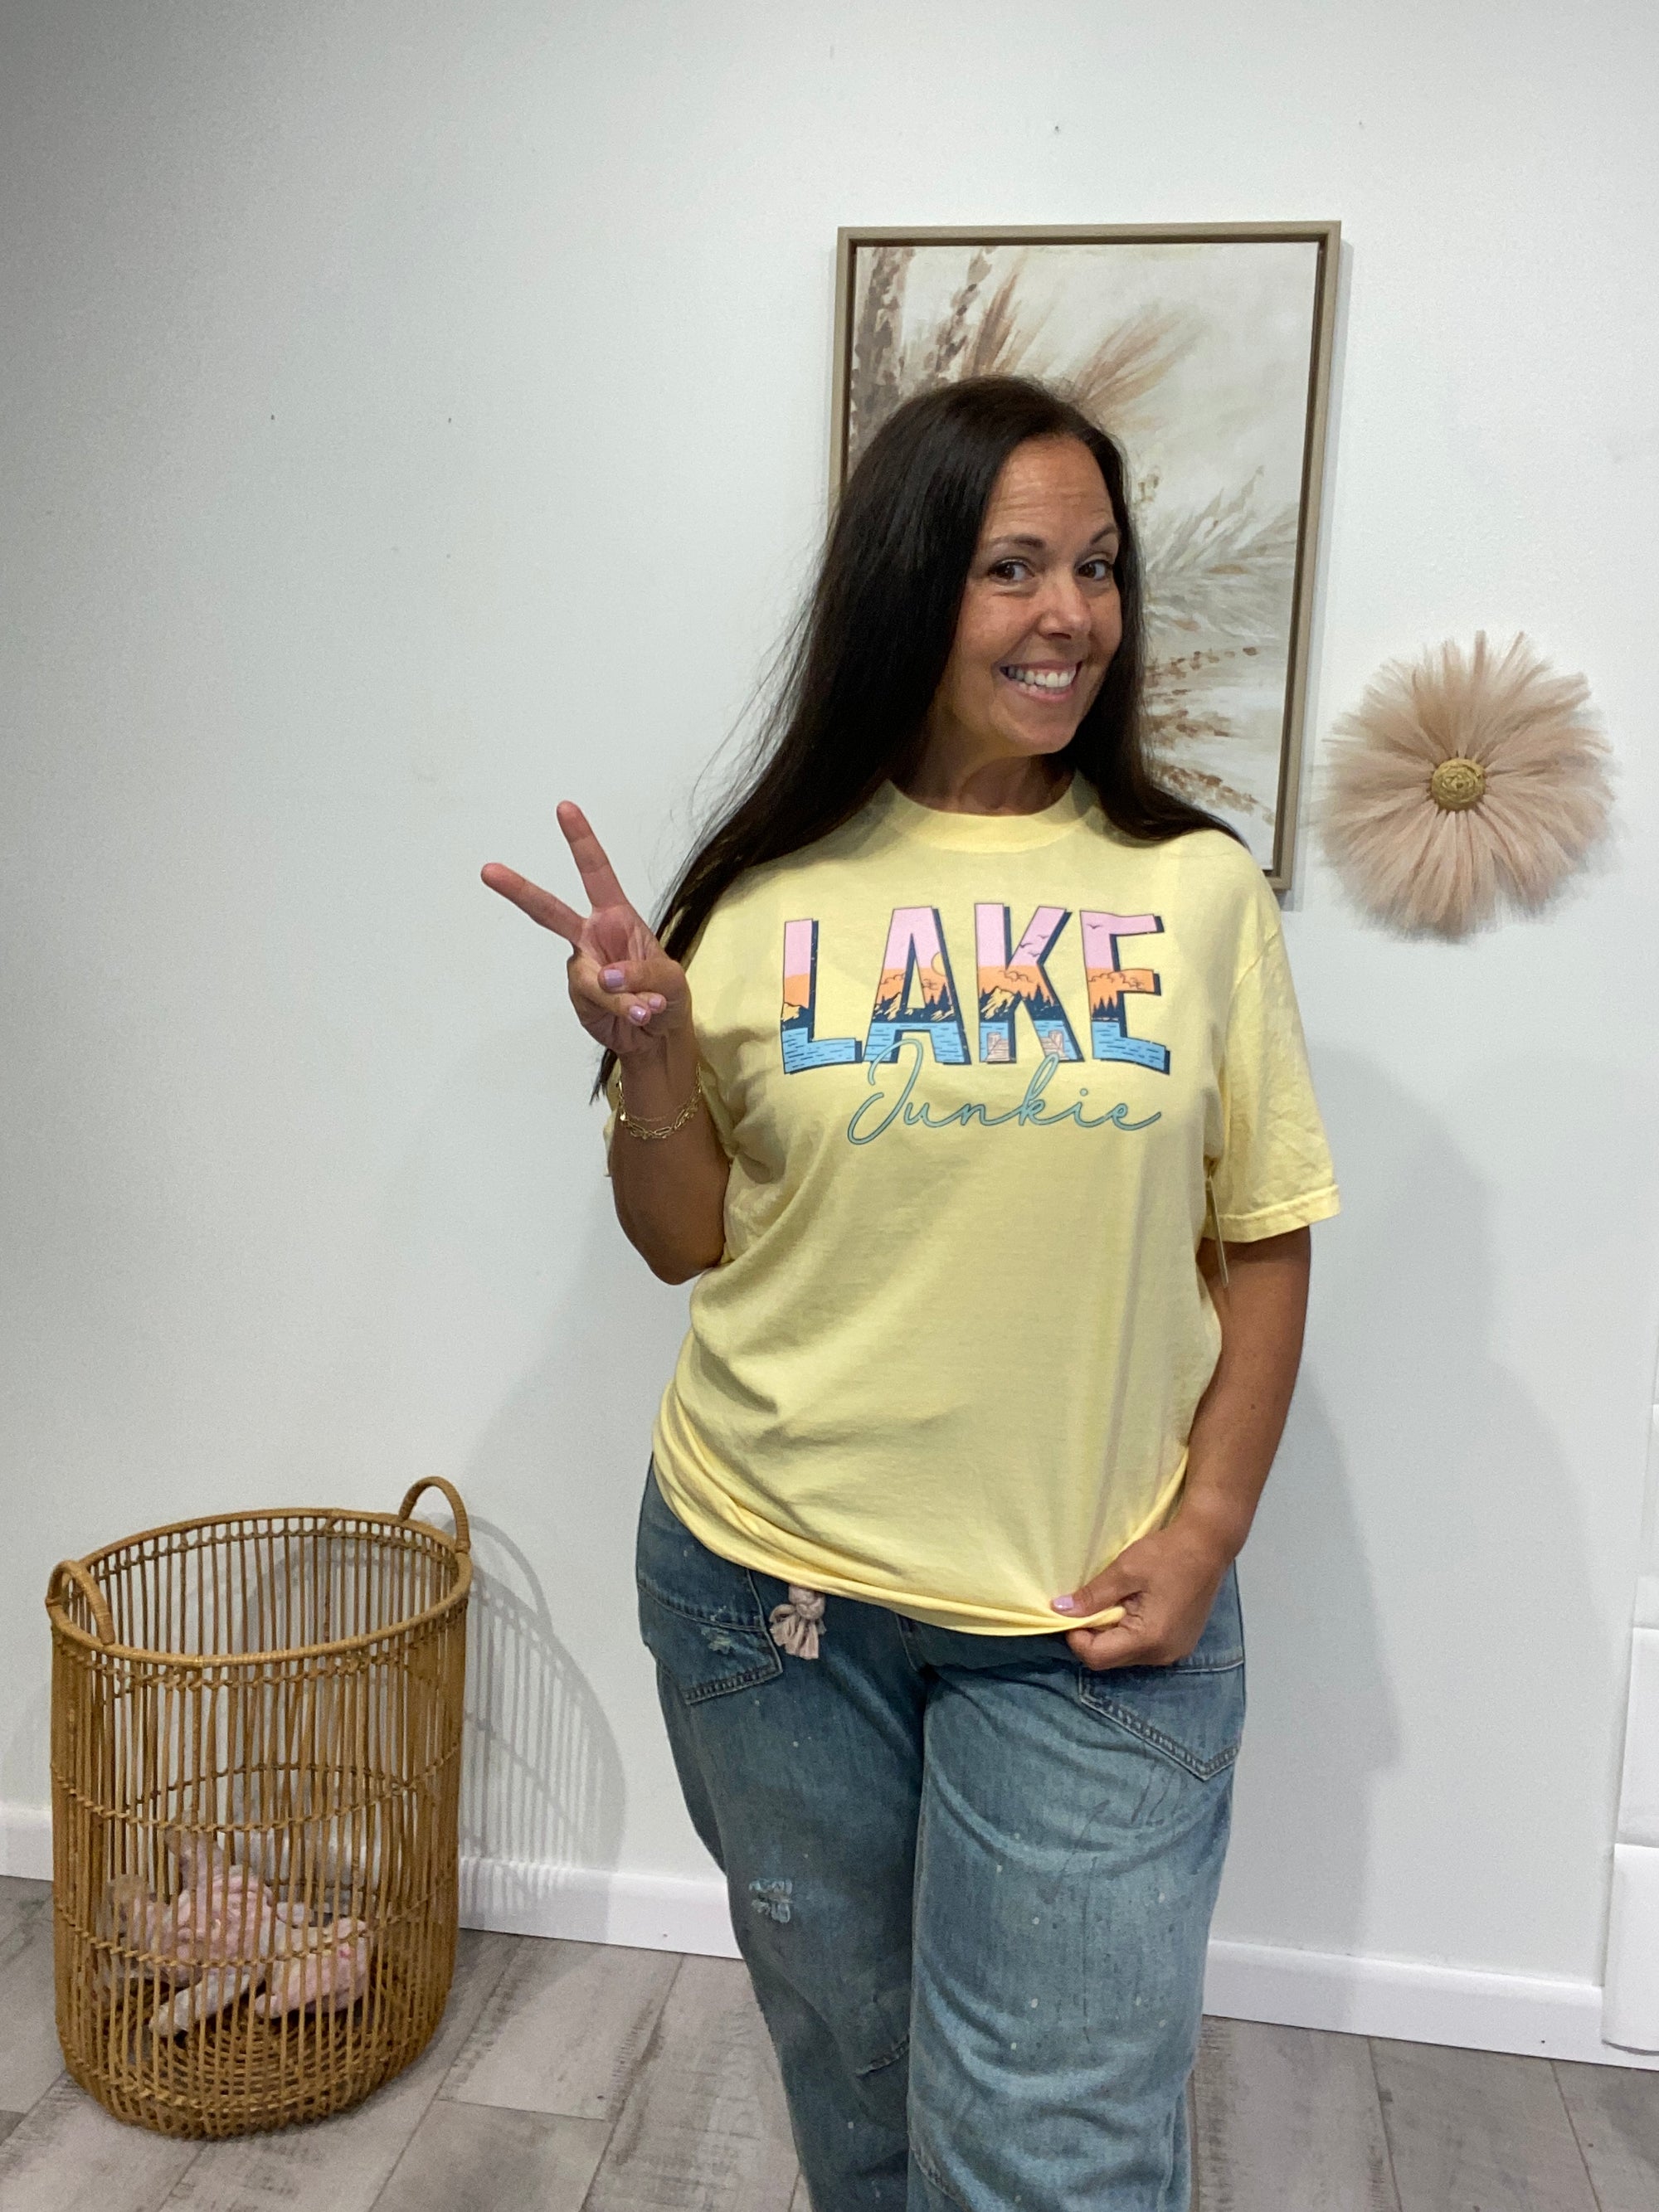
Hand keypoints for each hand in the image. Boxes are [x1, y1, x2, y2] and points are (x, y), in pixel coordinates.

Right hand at [481, 802, 691, 1057]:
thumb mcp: (670, 980)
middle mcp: (593, 936)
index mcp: (617, 916)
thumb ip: (641, 974)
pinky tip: (636, 1016)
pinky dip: (620, 1010)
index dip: (580, 840)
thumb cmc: (666, 997)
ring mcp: (582, 967)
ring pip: (590, 976)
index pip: (596, 872)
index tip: (564, 808)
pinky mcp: (578, 996)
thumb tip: (606, 976)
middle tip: (488, 871)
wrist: (658, 1037)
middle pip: (549, 911)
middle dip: (519, 890)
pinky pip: (595, 1000)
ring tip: (645, 1008)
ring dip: (621, 995)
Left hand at [1051, 1519, 1233, 1672]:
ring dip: (1111, 1633)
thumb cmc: (1167, 1554)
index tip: (1071, 1610)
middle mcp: (1163, 1655)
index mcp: (1149, 1639)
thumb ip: (1093, 1596)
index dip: (1076, 1636)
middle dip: (1092, 1635)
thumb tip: (1060, 1610)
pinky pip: (1143, 1648)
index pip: (1096, 1656)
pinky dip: (1129, 1632)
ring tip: (1114, 1602)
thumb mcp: (1124, 1570)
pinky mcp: (1180, 1644)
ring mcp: (1175, 1652)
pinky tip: (1133, 1606)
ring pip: (1126, 1654)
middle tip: (1090, 1603)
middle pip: (1111, 1659)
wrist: (1209, 1545)